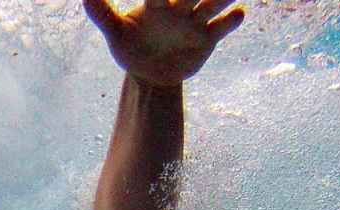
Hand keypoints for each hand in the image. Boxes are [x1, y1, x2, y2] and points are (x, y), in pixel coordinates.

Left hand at [84, 0, 244, 86]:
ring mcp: (195, 21)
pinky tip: (238, 14)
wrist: (149, 72)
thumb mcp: (116, 32)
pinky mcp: (207, 38)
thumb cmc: (131, 46)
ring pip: (212, 4)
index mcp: (156, 4)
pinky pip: (222, 27)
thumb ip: (102, 14)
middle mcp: (178, 8)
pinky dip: (231, 21)